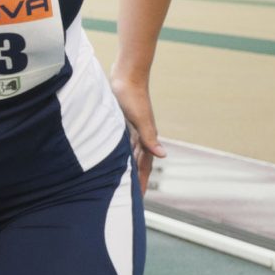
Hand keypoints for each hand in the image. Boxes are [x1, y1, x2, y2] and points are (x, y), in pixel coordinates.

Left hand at [111, 70, 166, 191]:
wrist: (126, 75)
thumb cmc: (132, 96)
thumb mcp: (140, 119)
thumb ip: (150, 138)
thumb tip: (163, 156)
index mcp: (145, 138)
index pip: (144, 166)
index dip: (142, 182)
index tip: (139, 199)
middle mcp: (140, 136)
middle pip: (137, 163)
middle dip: (134, 179)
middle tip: (127, 195)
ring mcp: (130, 129)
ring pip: (129, 154)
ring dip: (126, 167)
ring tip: (119, 181)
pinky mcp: (120, 121)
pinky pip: (121, 143)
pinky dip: (119, 153)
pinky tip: (111, 157)